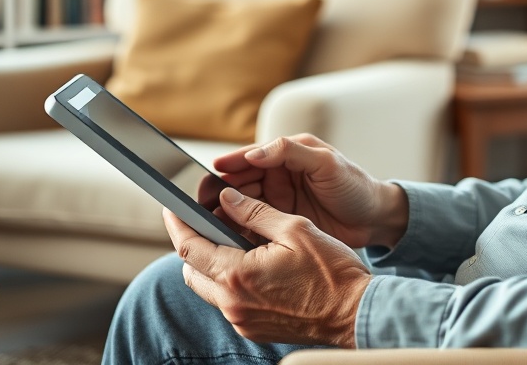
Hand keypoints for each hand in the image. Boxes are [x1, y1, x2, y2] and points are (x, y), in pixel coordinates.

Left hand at [164, 188, 370, 347]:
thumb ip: (257, 213)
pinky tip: (252, 263)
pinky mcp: (253, 328)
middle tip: (206, 221)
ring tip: (233, 240)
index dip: (177, 224)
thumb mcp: (295, 229)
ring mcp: (241, 319)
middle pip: (191, 270)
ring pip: (208, 287)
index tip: (171, 208)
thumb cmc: (331, 271)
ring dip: (212, 263)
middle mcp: (232, 302)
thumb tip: (228, 199)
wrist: (354, 313)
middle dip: (193, 244)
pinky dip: (230, 280)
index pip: (190, 247)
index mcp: (238, 274)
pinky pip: (228, 301)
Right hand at [213, 134, 407, 248]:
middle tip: (202, 202)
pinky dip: (240, 229)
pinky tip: (228, 238)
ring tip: (210, 221)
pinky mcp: (281, 224)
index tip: (213, 170)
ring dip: (226, 212)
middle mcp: (279, 177)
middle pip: (241, 182)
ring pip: (243, 205)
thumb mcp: (327, 163)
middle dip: (221, 191)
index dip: (232, 163)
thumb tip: (255, 152)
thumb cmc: (355, 185)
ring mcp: (279, 201)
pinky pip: (254, 225)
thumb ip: (291, 152)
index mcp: (288, 155)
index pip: (252, 156)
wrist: (375, 219)